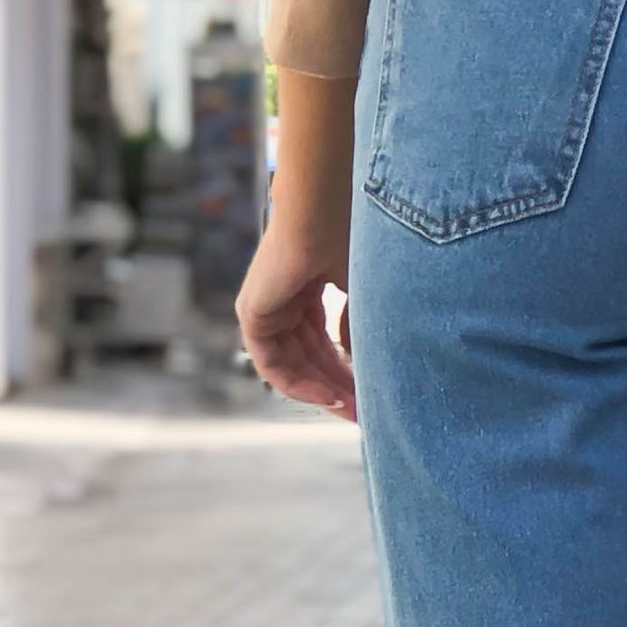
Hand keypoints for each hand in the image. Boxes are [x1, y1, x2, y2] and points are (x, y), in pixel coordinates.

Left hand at [237, 221, 355, 419]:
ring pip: (293, 365)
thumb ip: (360, 329)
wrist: (324, 211)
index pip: (324, 341)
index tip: (373, 396)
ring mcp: (266, 305)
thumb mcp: (366, 294)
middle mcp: (285, 297)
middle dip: (340, 387)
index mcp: (309, 286)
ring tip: (353, 410)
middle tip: (366, 414)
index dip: (349, 372)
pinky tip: (329, 397)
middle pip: (310, 358)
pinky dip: (298, 385)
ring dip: (323, 391)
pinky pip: (271, 365)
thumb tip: (361, 364)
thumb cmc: (353, 239)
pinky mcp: (252, 313)